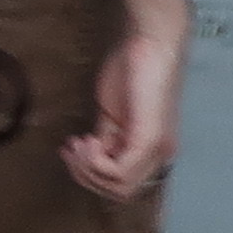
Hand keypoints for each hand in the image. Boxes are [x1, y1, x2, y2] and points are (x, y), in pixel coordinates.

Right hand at [67, 21, 185, 201]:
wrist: (148, 40)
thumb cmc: (131, 68)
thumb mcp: (112, 113)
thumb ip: (106, 138)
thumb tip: (90, 158)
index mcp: (152, 149)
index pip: (122, 186)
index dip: (91, 175)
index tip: (72, 149)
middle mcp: (160, 154)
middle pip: (119, 192)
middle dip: (86, 176)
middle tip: (72, 148)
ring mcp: (157, 148)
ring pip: (119, 187)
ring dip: (88, 169)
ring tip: (79, 143)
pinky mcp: (149, 138)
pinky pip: (120, 172)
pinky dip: (96, 162)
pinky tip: (89, 140)